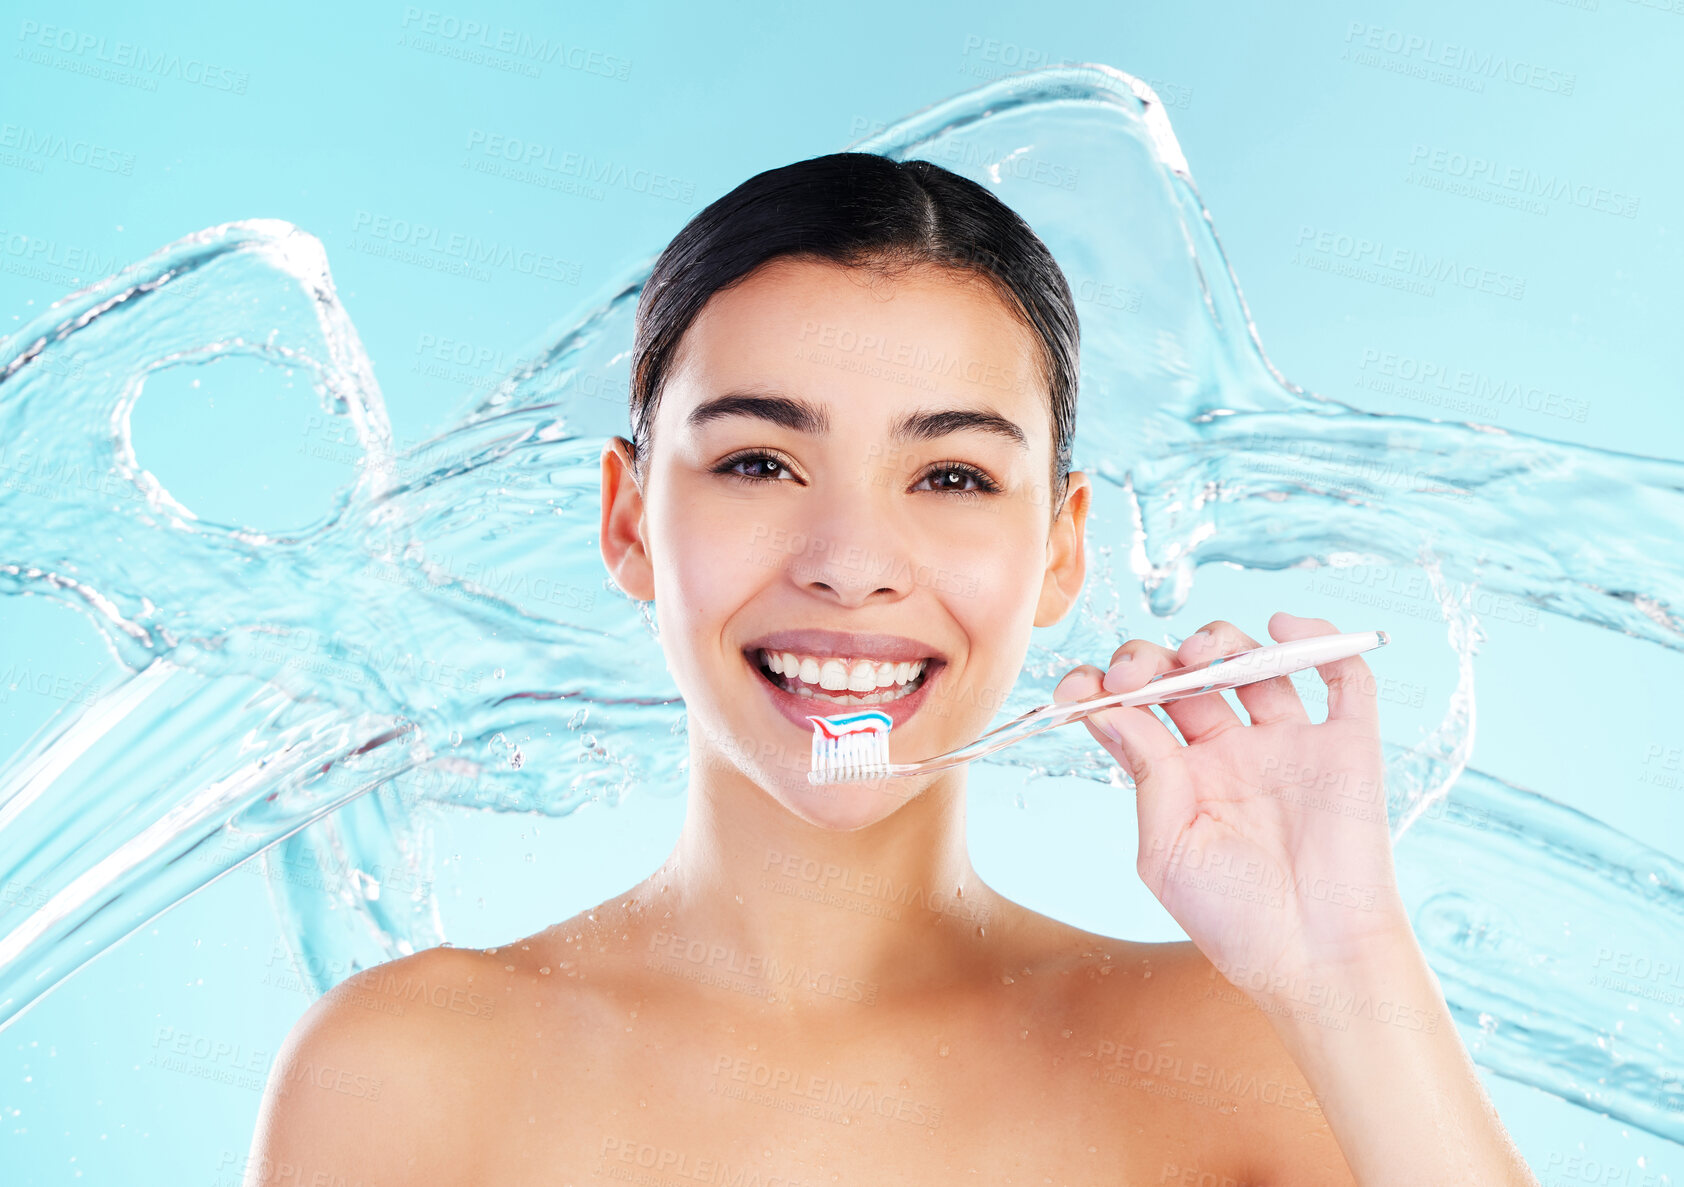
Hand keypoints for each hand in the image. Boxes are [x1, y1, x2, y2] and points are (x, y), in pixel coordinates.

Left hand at [1053, 612, 1411, 1001]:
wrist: (1316, 961)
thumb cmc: (1237, 921)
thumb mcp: (1167, 851)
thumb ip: (1146, 775)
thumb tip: (1106, 708)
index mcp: (1184, 776)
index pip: (1139, 708)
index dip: (1105, 686)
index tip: (1077, 683)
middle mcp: (1234, 751)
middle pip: (1188, 672)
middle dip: (1154, 658)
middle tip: (1136, 674)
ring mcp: (1290, 744)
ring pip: (1254, 660)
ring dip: (1222, 639)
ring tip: (1201, 657)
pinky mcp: (1347, 746)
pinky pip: (1341, 676)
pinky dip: (1318, 639)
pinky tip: (1283, 629)